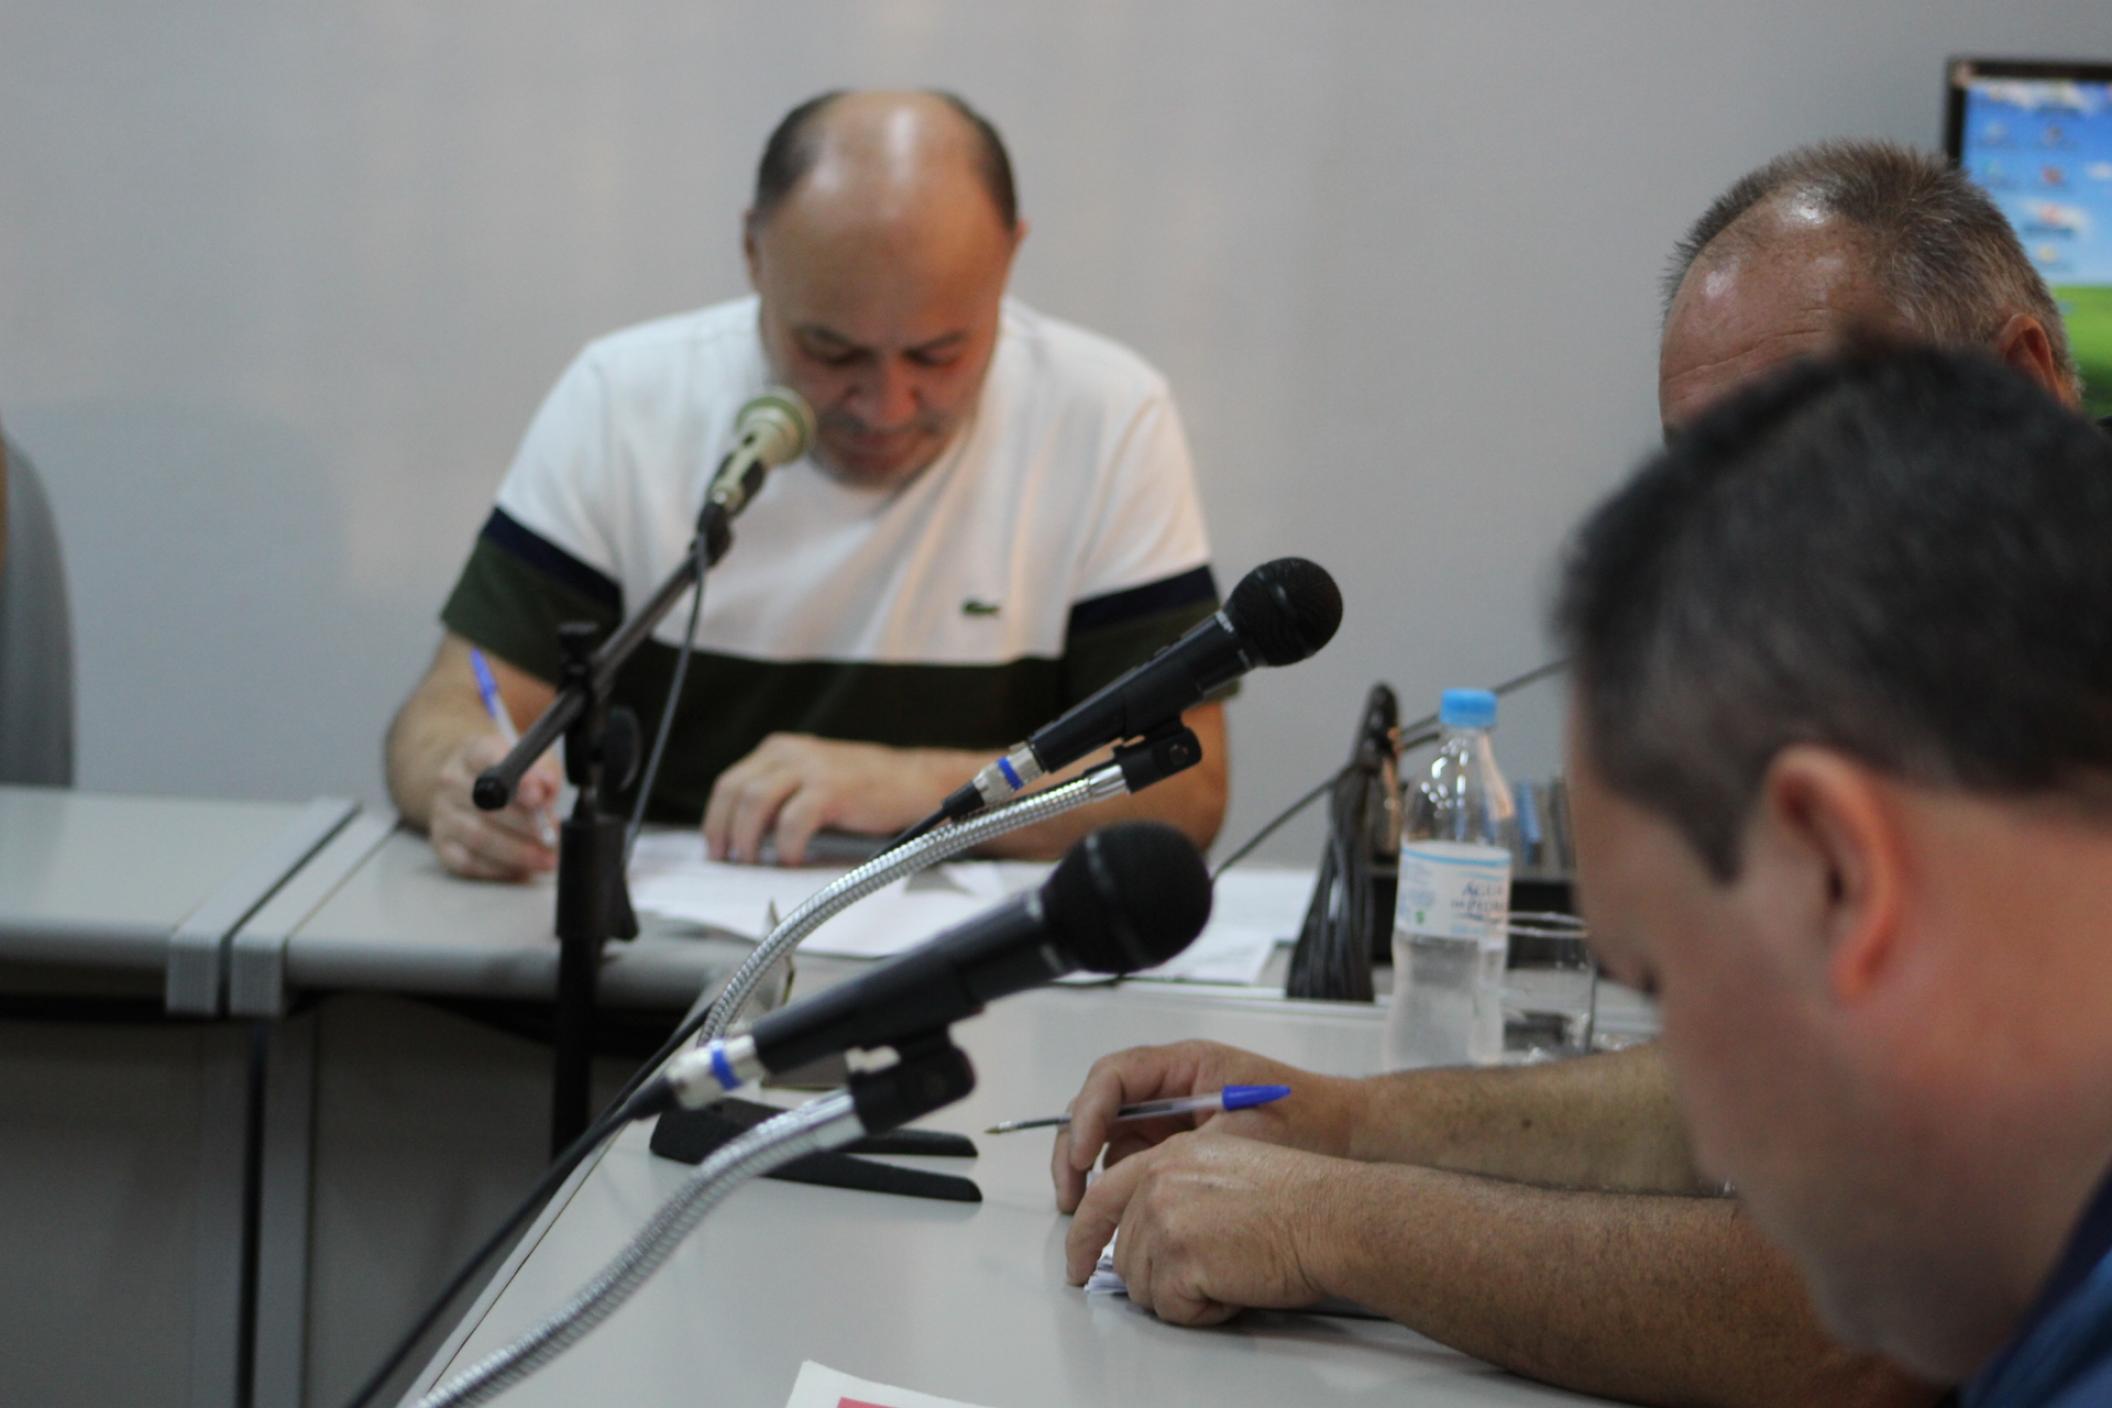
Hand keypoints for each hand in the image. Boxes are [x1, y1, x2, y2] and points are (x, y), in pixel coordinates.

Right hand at [427, 733, 561, 880]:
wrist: (464, 786)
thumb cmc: (505, 776)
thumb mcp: (529, 761)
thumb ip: (543, 773)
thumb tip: (546, 788)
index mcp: (473, 753)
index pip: (489, 759)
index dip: (516, 780)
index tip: (539, 797)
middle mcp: (452, 782)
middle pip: (487, 805)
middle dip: (526, 825)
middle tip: (554, 836)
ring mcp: (443, 814)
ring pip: (479, 837)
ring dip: (518, 852)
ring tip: (547, 858)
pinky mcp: (442, 844)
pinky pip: (469, 862)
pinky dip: (499, 869)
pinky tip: (522, 870)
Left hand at [702, 733, 936, 865]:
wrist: (916, 781)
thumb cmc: (866, 789)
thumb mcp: (813, 781)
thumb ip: (780, 797)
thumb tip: (746, 837)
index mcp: (781, 750)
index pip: (730, 783)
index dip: (716, 819)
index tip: (716, 847)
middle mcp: (790, 752)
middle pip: (735, 790)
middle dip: (724, 830)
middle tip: (729, 860)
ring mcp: (811, 768)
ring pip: (755, 803)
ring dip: (748, 838)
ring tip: (755, 862)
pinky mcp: (832, 788)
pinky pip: (792, 821)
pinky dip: (786, 845)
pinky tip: (792, 859)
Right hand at [1052, 1041, 1358, 1213]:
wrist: (1351, 1138)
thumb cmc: (1309, 1125)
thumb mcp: (1241, 1133)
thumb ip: (1187, 1151)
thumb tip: (1137, 1184)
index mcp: (1185, 1064)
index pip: (1115, 1077)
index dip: (1090, 1114)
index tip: (1086, 1156)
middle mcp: (1171, 1085)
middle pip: (1100, 1106)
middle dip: (1076, 1149)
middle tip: (1072, 1197)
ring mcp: (1172, 1114)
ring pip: (1110, 1136)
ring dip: (1090, 1172)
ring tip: (1084, 1217)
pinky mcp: (1178, 1145)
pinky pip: (1132, 1159)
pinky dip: (1118, 1187)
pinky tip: (1117, 1221)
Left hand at [1065, 1131, 1348, 1324]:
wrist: (1332, 1217)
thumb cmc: (1301, 1200)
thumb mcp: (1226, 1168)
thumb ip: (1177, 1189)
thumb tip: (1149, 1238)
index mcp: (1171, 1156)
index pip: (1103, 1198)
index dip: (1084, 1240)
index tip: (1077, 1267)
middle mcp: (1160, 1180)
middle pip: (1124, 1254)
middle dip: (1161, 1278)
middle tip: (1209, 1275)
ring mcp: (1164, 1216)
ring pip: (1143, 1287)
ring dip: (1185, 1295)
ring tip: (1232, 1271)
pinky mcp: (1178, 1255)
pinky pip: (1170, 1309)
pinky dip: (1203, 1313)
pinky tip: (1236, 1286)